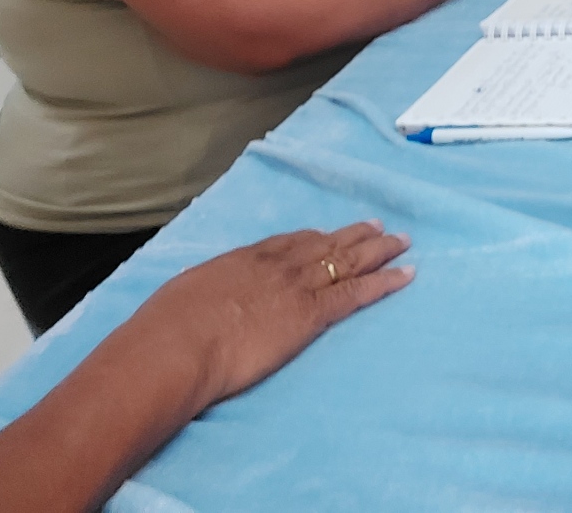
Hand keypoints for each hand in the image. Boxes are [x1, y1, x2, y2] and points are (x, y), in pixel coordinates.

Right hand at [137, 222, 412, 409]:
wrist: (177, 346)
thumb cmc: (166, 329)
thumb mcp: (182, 295)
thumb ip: (202, 290)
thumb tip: (196, 292)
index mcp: (244, 259)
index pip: (289, 242)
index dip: (314, 237)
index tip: (329, 233)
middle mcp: (277, 266)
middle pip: (326, 245)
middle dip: (355, 235)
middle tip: (380, 226)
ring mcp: (297, 287)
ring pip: (349, 261)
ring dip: (379, 250)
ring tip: (402, 242)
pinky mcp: (311, 315)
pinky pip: (357, 293)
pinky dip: (385, 281)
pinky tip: (406, 275)